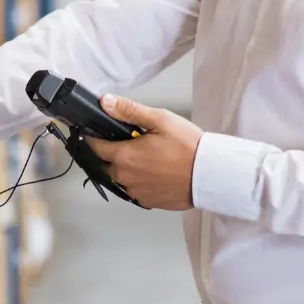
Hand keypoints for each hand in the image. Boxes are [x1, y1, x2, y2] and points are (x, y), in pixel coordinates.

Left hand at [87, 94, 202, 210]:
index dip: (93, 138)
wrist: (210, 175)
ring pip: (121, 178)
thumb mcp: (159, 120)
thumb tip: (106, 102)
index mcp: (124, 156)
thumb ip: (129, 110)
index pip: (95, 147)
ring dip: (125, 168)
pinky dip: (139, 181)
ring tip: (145, 157)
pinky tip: (153, 171)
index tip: (94, 133)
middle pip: (106, 164)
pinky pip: (135, 190)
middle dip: (111, 153)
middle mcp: (126, 177)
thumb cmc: (187, 147)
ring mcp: (137, 192)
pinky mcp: (149, 202)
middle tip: (127, 142)